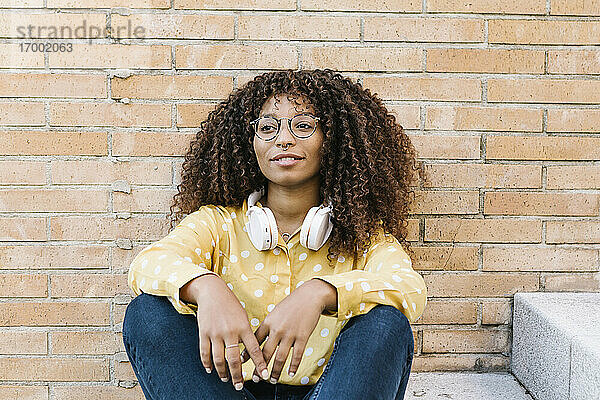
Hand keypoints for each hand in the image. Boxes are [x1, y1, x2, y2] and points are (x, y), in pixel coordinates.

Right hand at [191, 275, 269, 390]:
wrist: (212, 292)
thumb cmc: (231, 304)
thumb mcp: (243, 316)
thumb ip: (246, 334)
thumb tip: (250, 354)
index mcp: (244, 327)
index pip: (254, 350)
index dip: (260, 364)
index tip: (264, 375)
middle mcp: (230, 331)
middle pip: (234, 360)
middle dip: (237, 375)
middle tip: (239, 386)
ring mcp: (216, 333)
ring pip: (219, 359)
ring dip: (223, 372)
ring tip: (226, 379)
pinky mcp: (204, 332)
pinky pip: (205, 353)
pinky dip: (207, 364)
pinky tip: (211, 370)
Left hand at [241, 279, 329, 382]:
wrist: (309, 296)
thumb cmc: (291, 304)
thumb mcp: (275, 312)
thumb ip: (267, 326)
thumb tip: (258, 339)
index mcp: (268, 322)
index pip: (255, 341)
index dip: (248, 354)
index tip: (242, 363)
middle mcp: (277, 329)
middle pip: (265, 353)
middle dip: (259, 368)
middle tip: (256, 379)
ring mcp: (290, 334)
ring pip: (280, 358)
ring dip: (275, 372)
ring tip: (272, 380)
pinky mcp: (303, 337)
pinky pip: (297, 355)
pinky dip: (293, 366)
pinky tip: (290, 373)